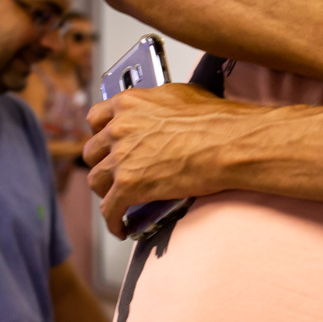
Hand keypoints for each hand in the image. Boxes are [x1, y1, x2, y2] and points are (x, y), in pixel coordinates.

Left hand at [83, 83, 257, 237]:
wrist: (229, 143)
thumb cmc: (216, 120)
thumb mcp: (182, 94)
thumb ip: (157, 103)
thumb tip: (159, 112)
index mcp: (129, 103)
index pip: (96, 118)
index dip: (101, 133)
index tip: (108, 143)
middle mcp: (119, 128)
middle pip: (93, 152)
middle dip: (103, 163)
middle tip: (116, 172)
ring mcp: (122, 158)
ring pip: (96, 180)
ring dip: (106, 191)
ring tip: (119, 200)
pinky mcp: (130, 186)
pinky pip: (110, 210)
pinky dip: (113, 221)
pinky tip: (121, 227)